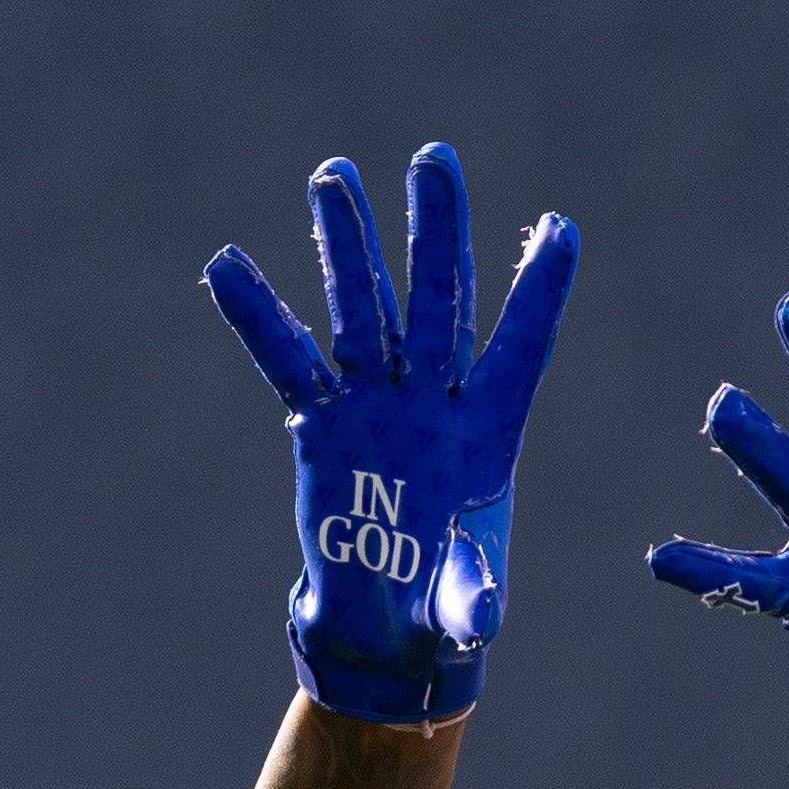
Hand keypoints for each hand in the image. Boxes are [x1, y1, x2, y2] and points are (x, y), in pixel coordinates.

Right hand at [204, 145, 576, 725]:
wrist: (385, 629)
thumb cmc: (441, 611)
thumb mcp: (462, 609)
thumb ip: (472, 601)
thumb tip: (480, 616)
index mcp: (490, 432)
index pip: (520, 346)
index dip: (540, 291)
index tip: (562, 228)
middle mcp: (433, 402)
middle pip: (438, 301)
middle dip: (436, 232)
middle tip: (434, 159)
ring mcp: (376, 404)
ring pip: (363, 309)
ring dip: (350, 245)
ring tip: (334, 176)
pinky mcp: (322, 423)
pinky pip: (287, 359)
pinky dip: (259, 316)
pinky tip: (227, 265)